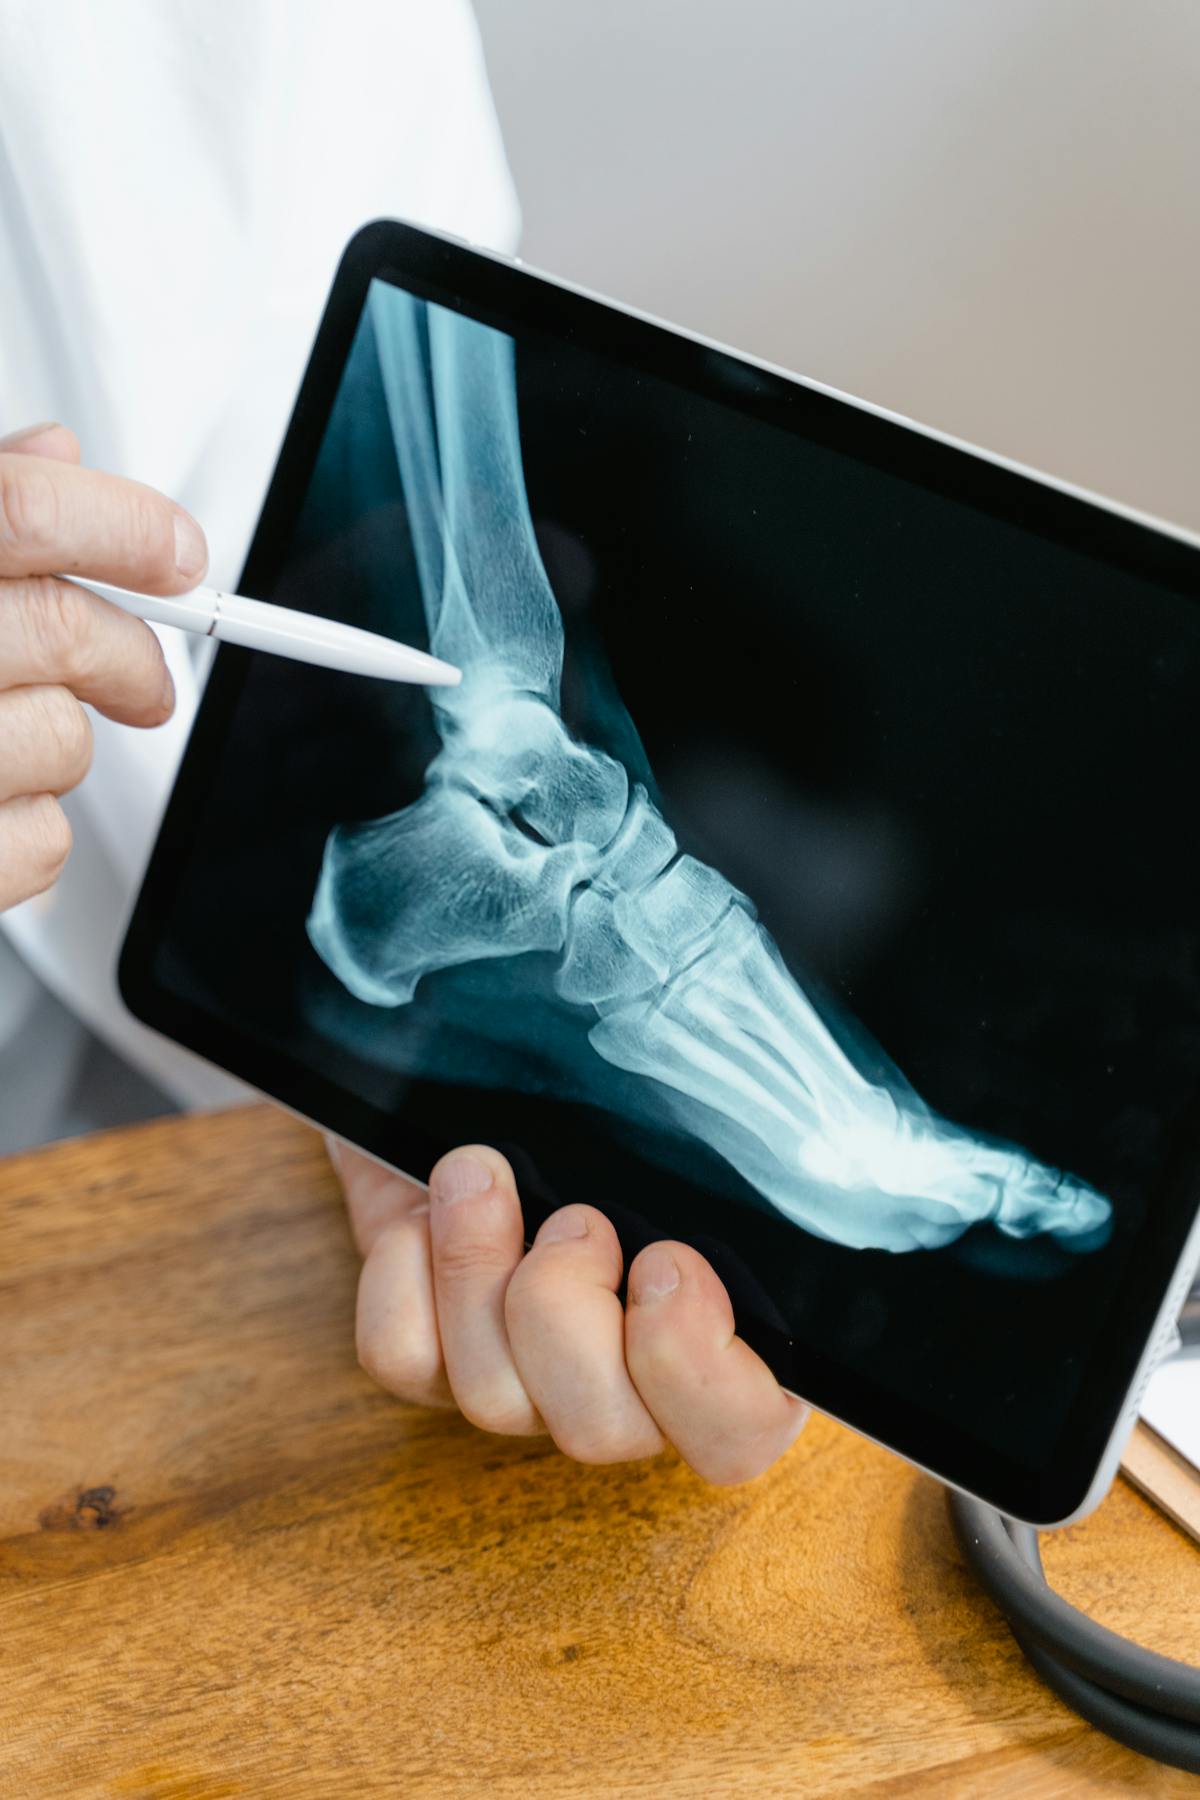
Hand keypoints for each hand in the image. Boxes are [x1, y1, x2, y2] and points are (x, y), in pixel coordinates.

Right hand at [0, 421, 207, 911]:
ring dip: (57, 746)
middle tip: (143, 680)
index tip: (177, 554)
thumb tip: (52, 452)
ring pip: (64, 744)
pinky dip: (27, 830)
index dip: (122, 525)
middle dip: (129, 656)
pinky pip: (44, 842)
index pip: (21, 512)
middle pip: (63, 633)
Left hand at [332, 1138, 808, 1482]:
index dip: (699, 1372)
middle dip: (568, 1310)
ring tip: (480, 1178)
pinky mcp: (429, 1362)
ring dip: (478, 1271)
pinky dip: (405, 1275)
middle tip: (573, 1219)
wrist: (489, 1069)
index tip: (666, 1263)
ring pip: (494, 1399)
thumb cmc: (611, 1093)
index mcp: (723, 1335)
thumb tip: (798, 1128)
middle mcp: (622, 1384)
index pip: (739, 1430)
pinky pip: (404, 1357)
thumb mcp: (679, 1107)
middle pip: (603, 1429)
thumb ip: (715, 1139)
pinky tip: (423, 1211)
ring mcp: (522, 1384)